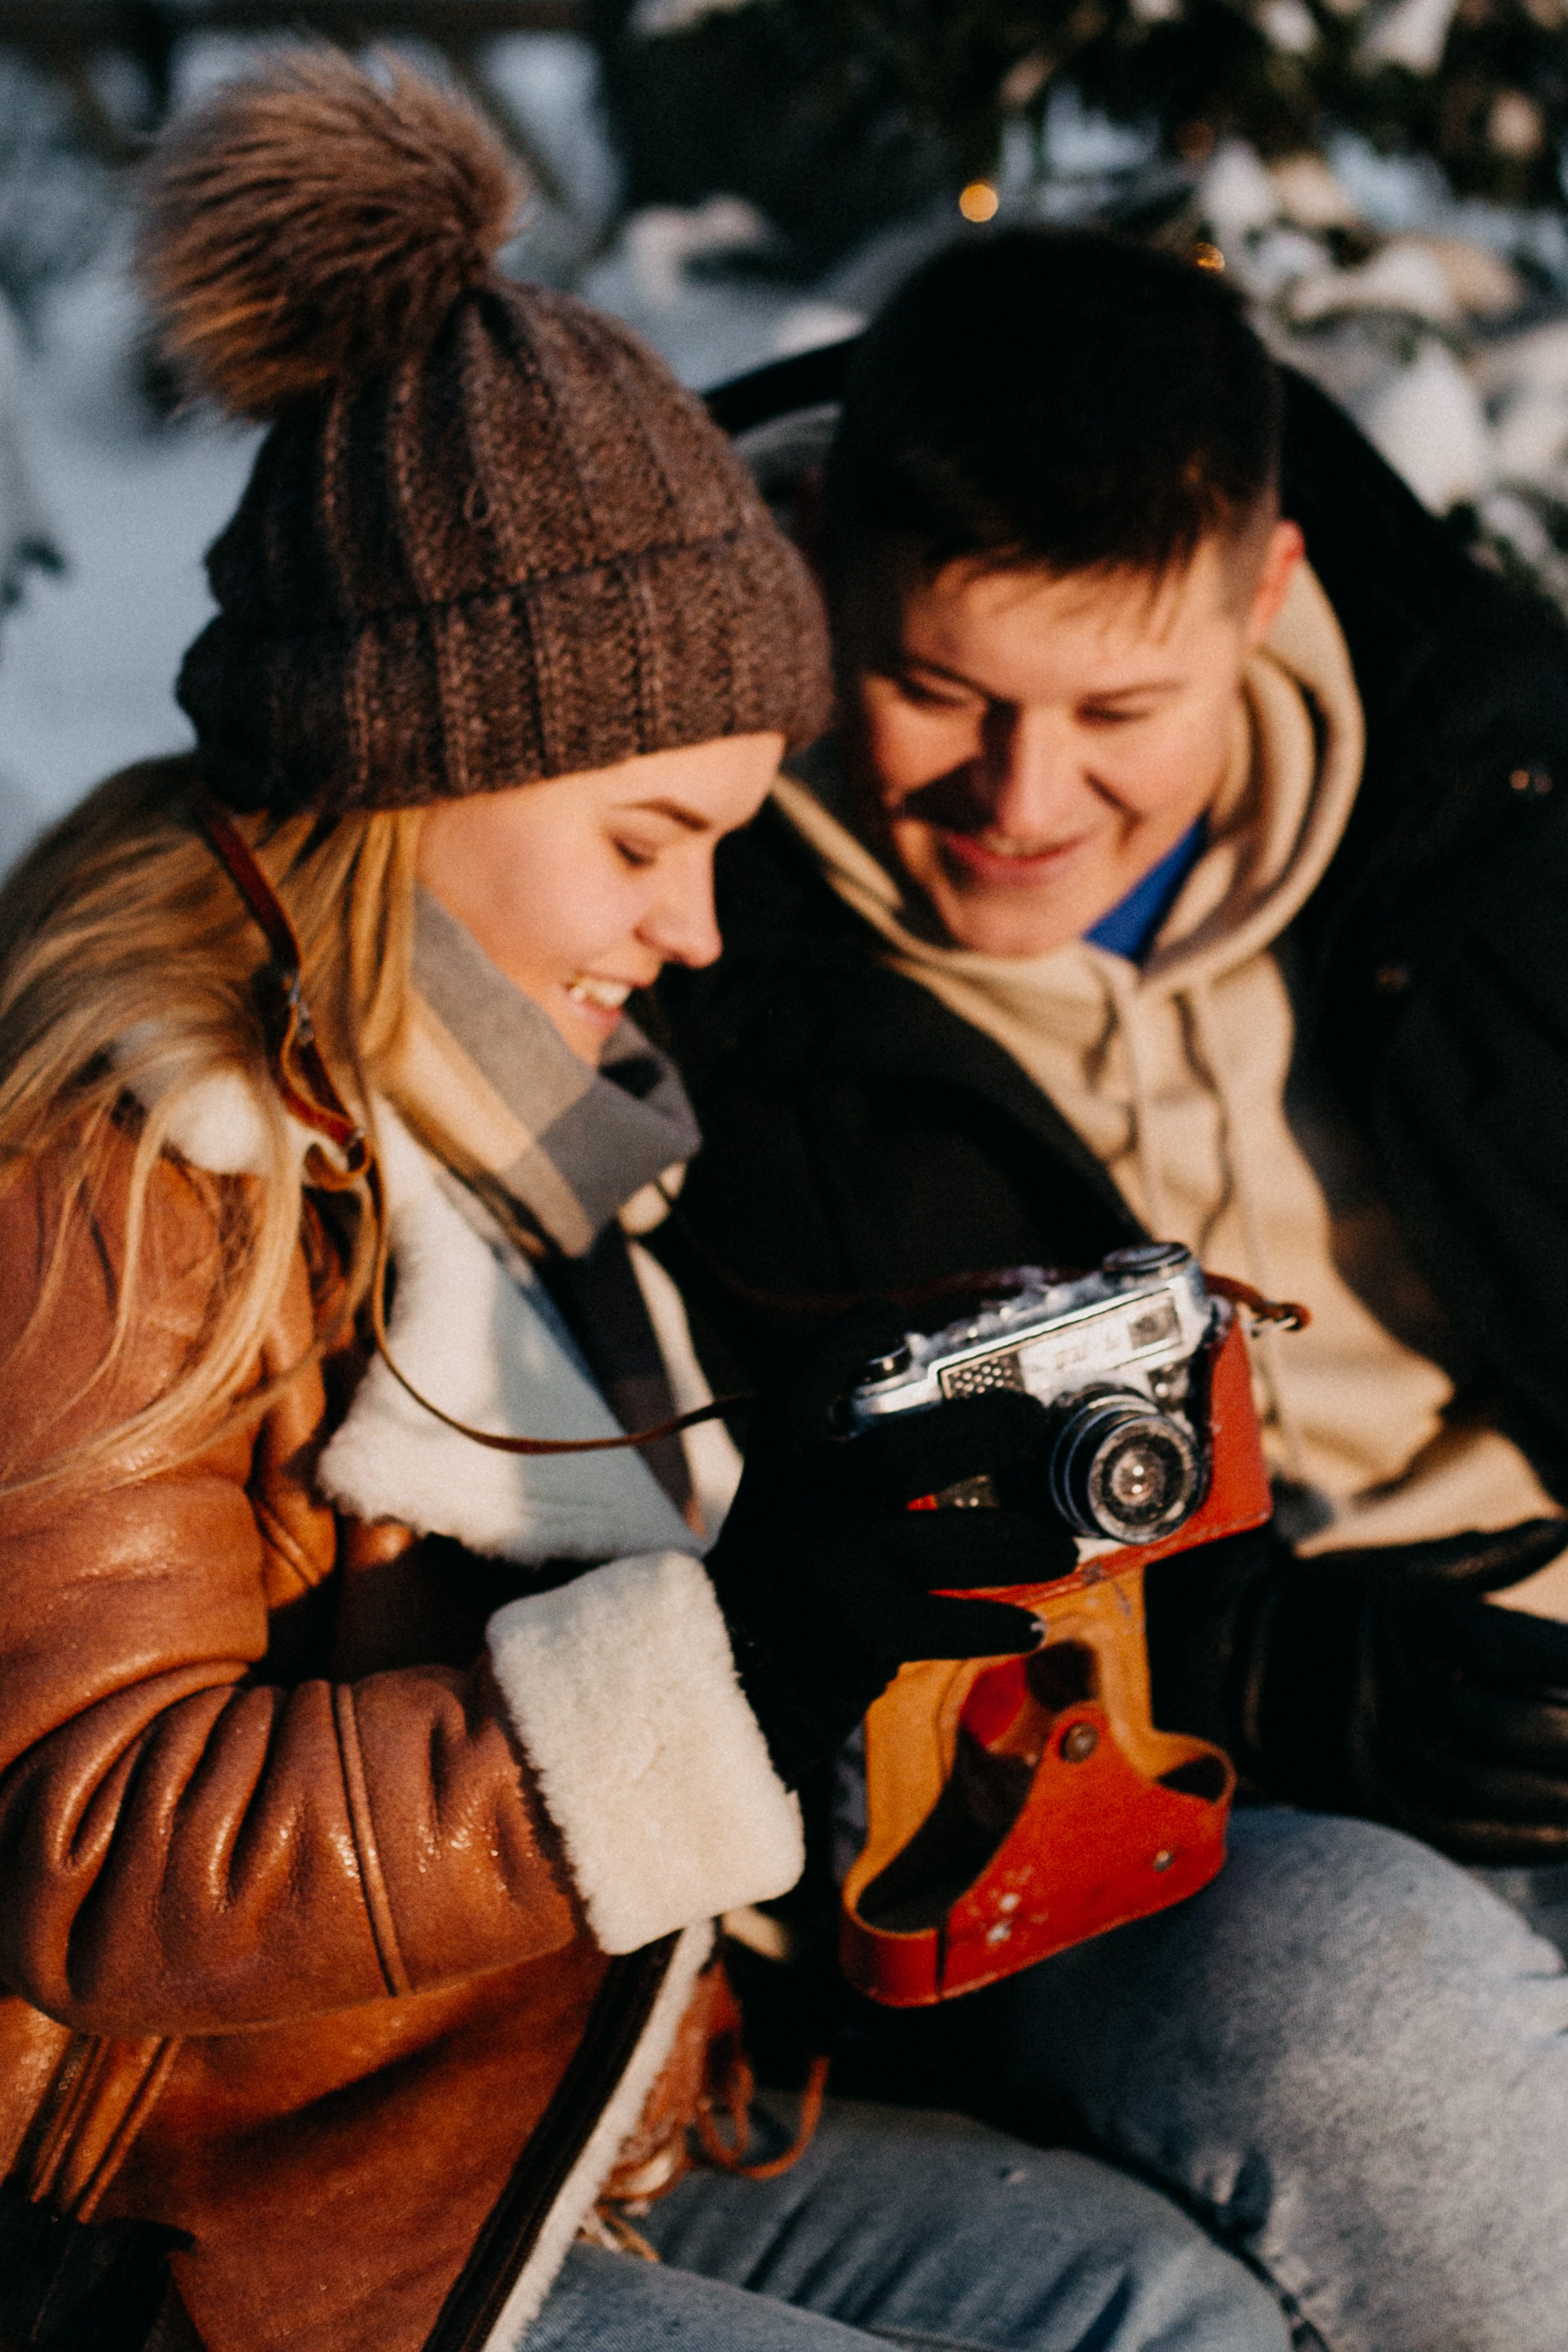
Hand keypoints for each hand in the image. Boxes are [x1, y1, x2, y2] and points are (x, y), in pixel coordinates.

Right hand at [706, 1306, 1071, 1786]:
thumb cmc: (789, 1561)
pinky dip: (1002, 1624)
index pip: (803, 1378)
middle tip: (1030, 1419)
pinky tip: (1034, 1623)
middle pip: (904, 1454)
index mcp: (782, 1461)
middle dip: (982, 1430)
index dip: (849, 1337)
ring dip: (1022, 1541)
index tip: (892, 1315)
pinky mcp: (868, 1634)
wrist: (742, 1668)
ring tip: (1060, 1543)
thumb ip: (843, 1449)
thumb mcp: (793, 1491)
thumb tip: (954, 1409)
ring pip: (954, 1545)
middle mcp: (807, 1508)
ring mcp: (841, 1571)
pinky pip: (957, 1624)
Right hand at [1145, 1516, 1567, 1862]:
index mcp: (1390, 1616)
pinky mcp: (1368, 1804)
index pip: (1500, 1643)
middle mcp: (1381, 1686)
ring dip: (1564, 1793)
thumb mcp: (1388, 1570)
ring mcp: (1372, 1752)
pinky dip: (1525, 1837)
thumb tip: (1563, 1528)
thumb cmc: (1320, 1607)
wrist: (1217, 1668)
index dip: (1564, 1659)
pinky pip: (1460, 1833)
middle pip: (1508, 1720)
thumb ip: (1481, 1559)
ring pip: (1492, 1781)